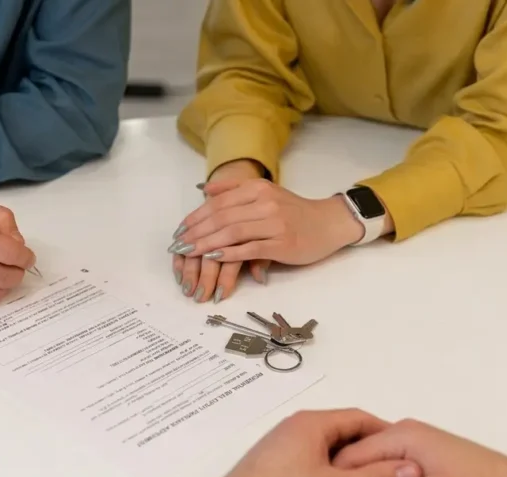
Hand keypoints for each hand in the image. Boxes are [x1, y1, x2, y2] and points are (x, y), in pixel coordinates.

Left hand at [171, 180, 376, 267]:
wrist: (329, 223)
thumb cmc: (294, 212)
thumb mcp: (265, 193)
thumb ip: (234, 190)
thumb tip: (204, 190)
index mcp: (258, 189)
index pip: (218, 203)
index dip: (195, 218)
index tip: (179, 231)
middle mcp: (265, 203)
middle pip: (221, 218)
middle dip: (195, 233)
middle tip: (177, 245)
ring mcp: (275, 223)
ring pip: (232, 233)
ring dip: (206, 244)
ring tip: (189, 253)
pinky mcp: (282, 243)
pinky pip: (250, 249)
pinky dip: (229, 253)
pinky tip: (213, 257)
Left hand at [204, 409, 421, 476]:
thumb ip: (375, 476)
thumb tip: (410, 467)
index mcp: (313, 422)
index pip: (360, 418)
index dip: (387, 436)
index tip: (406, 456)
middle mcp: (298, 424)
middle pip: (345, 433)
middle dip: (370, 455)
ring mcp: (285, 441)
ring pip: (330, 449)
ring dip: (351, 467)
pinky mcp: (277, 459)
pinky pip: (314, 459)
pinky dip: (332, 472)